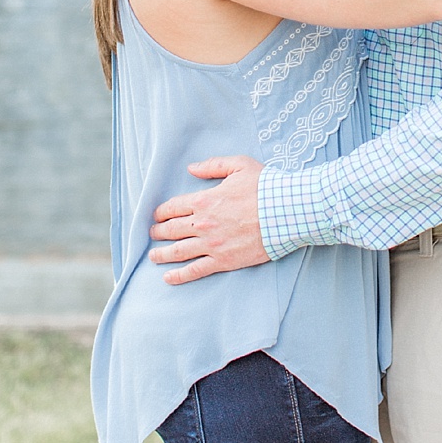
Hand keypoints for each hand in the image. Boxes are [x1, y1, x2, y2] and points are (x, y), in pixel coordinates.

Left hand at [149, 155, 269, 284]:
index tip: (158, 215)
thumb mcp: (240, 165)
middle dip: (158, 231)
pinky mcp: (223, 261)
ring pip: (178, 252)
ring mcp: (211, 245)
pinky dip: (179, 276)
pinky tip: (168, 277)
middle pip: (171, 230)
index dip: (161, 212)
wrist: (287, 212)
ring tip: (154, 256)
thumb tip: (191, 168)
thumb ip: (213, 165)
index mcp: (204, 200)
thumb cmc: (266, 187)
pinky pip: (195, 271)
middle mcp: (202, 224)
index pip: (172, 208)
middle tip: (154, 233)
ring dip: (162, 254)